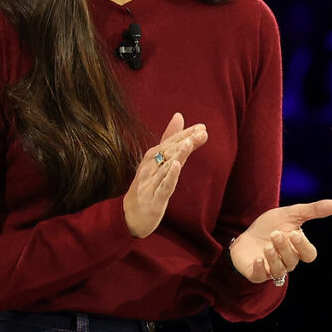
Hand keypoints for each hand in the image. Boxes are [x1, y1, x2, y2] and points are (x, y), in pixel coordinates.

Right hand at [122, 113, 208, 238]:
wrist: (129, 216)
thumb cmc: (146, 186)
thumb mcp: (157, 161)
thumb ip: (169, 140)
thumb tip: (179, 115)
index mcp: (151, 158)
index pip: (169, 142)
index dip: (184, 134)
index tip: (201, 127)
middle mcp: (149, 168)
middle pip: (168, 152)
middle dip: (185, 141)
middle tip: (202, 132)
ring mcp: (150, 183)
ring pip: (166, 166)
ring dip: (178, 154)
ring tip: (189, 143)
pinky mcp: (154, 199)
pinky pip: (163, 186)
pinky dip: (170, 176)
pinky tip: (176, 166)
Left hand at [229, 198, 331, 284]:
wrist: (246, 234)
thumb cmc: (271, 226)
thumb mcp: (291, 214)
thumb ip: (313, 210)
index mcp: (298, 250)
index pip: (308, 254)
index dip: (303, 246)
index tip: (295, 233)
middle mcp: (288, 262)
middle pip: (292, 260)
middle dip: (284, 247)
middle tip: (275, 233)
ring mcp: (272, 269)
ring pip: (279, 270)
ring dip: (274, 257)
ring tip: (267, 244)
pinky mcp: (256, 274)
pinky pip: (260, 276)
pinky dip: (260, 269)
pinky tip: (258, 258)